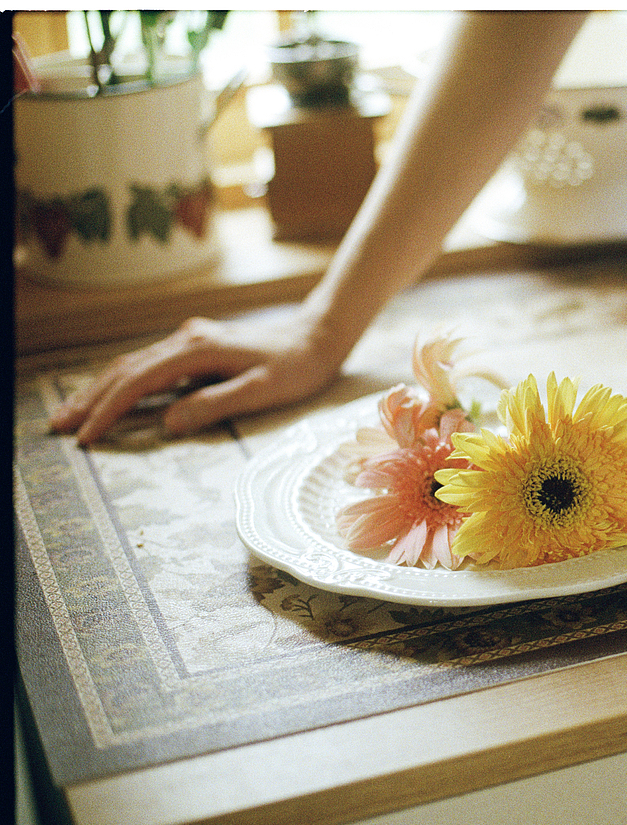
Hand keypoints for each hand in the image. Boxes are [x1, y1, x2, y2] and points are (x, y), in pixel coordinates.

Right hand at [49, 314, 346, 445]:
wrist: (318, 335)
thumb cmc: (297, 366)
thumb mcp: (264, 390)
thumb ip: (217, 404)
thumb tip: (171, 422)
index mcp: (198, 350)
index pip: (140, 382)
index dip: (110, 410)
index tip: (88, 436)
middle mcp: (187, 340)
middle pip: (125, 369)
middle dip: (90, 399)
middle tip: (59, 427)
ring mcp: (190, 340)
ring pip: (133, 363)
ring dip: (101, 388)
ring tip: (71, 413)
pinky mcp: (196, 346)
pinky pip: (149, 363)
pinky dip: (124, 381)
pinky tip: (111, 395)